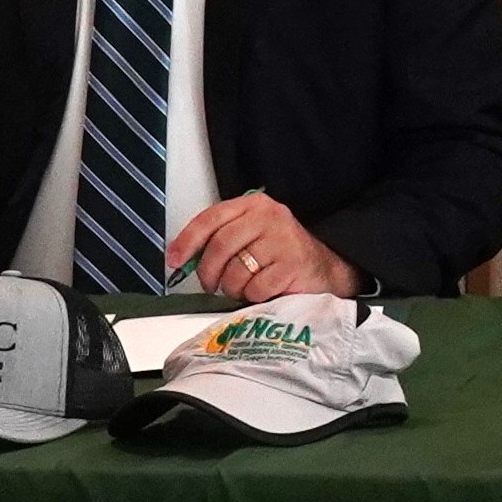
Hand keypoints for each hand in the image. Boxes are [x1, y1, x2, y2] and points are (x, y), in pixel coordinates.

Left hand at [165, 193, 354, 305]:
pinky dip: (254, 296)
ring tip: (244, 287)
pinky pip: (255, 288)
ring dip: (233, 288)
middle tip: (211, 285)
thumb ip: (222, 239)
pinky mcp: (292, 264)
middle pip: (219, 246)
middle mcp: (269, 217)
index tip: (175, 260)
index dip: (187, 241)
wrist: (326, 269)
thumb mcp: (252, 236)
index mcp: (254, 205)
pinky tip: (265, 290)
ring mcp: (282, 240)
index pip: (210, 218)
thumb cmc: (282, 255)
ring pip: (235, 271)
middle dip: (209, 272)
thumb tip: (183, 259)